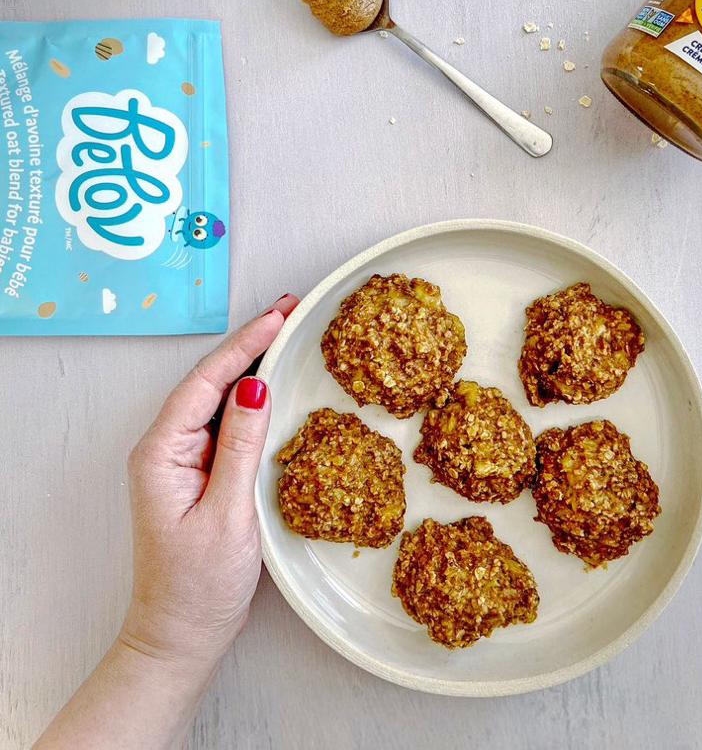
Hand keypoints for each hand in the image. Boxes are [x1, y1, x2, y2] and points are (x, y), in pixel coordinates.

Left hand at [120, 294, 298, 674]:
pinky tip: (273, 387)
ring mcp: (181, 460)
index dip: (244, 344)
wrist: (180, 638)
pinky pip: (225, 425)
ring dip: (252, 367)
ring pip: (218, 399)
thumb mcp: (227, 514)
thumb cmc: (198, 587)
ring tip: (287, 336)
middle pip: (209, 381)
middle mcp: (166, 448)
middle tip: (290, 313)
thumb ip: (240, 446)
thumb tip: (255, 387)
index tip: (279, 317)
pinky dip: (251, 401)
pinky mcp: (198, 474)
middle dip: (250, 345)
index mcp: (161, 452)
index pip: (206, 381)